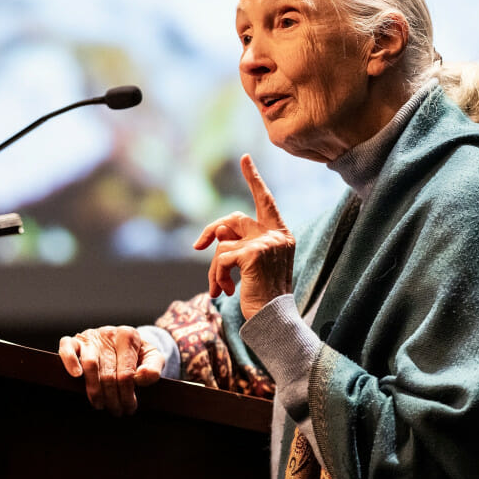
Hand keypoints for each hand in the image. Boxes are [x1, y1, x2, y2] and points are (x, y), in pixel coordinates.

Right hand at [58, 326, 164, 415]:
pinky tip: (77, 376)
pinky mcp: (74, 341)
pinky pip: (67, 348)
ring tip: (100, 405)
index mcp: (128, 336)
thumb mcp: (152, 358)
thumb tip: (141, 377)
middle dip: (112, 397)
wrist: (121, 341)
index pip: (126, 372)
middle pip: (108, 373)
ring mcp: (89, 337)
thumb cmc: (136, 354)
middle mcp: (108, 334)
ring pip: (90, 364)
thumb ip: (153, 368)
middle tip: (116, 411)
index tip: (130, 408)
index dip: (127, 394)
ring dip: (94, 390)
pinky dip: (70, 362)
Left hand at [193, 154, 294, 318]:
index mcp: (280, 235)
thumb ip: (238, 243)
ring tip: (220, 288)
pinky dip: (216, 276)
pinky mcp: (253, 254)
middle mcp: (276, 235)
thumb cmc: (261, 294)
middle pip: (232, 219)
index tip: (244, 158)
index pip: (265, 200)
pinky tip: (224, 292)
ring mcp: (266, 243)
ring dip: (215, 268)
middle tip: (198, 246)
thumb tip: (216, 232)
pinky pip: (220, 258)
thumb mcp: (250, 265)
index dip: (253, 178)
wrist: (272, 320)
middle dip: (210, 231)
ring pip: (222, 243)